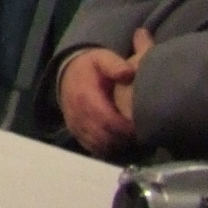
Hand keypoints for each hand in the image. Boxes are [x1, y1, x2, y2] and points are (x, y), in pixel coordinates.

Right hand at [58, 29, 152, 157]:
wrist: (67, 74)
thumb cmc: (90, 68)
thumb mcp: (101, 59)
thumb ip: (114, 64)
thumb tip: (128, 73)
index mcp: (85, 96)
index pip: (105, 119)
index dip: (124, 126)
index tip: (139, 126)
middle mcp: (78, 114)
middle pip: (103, 135)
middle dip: (123, 138)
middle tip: (140, 135)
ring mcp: (75, 125)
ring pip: (98, 144)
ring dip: (116, 144)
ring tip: (131, 139)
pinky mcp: (76, 132)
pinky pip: (92, 147)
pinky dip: (107, 148)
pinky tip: (118, 143)